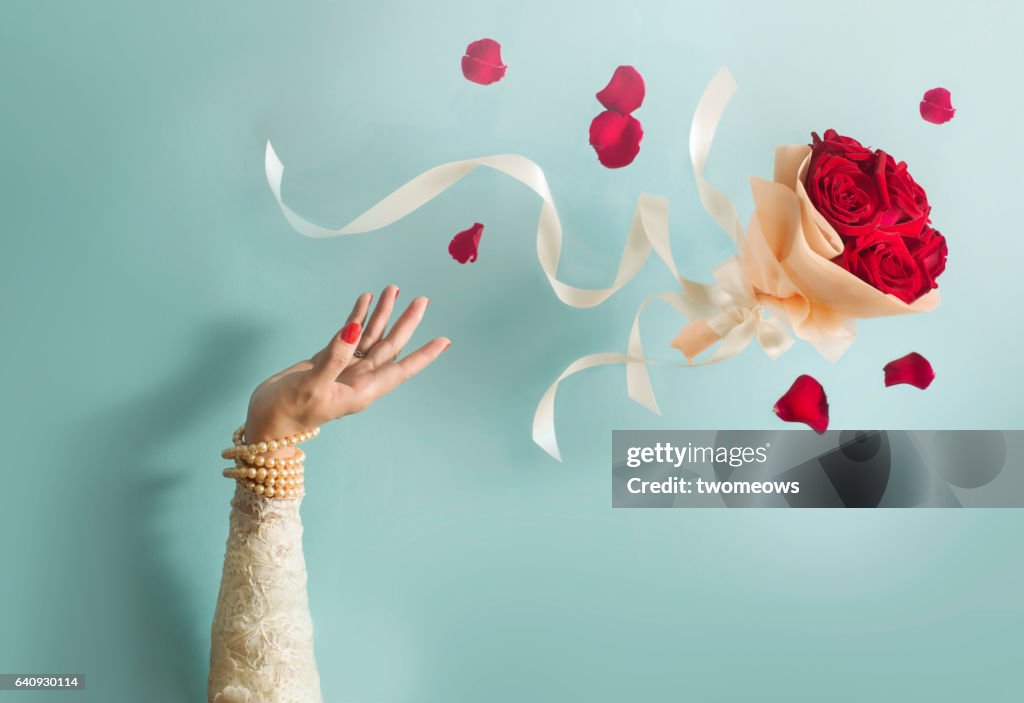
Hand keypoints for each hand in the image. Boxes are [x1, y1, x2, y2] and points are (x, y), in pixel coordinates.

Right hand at [244, 285, 448, 443]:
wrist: (264, 421)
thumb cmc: (288, 412)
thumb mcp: (312, 385)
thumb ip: (334, 356)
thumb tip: (353, 329)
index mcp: (362, 390)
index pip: (401, 369)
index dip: (423, 356)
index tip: (444, 340)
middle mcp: (359, 379)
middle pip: (390, 347)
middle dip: (406, 323)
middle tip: (422, 300)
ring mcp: (344, 368)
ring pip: (369, 337)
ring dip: (382, 315)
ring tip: (393, 290)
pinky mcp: (328, 360)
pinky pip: (348, 335)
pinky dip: (357, 317)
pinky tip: (365, 301)